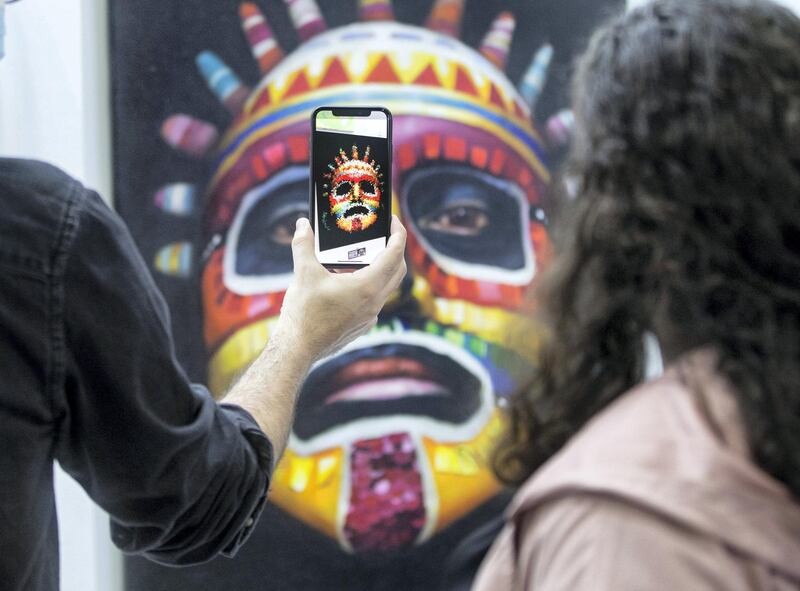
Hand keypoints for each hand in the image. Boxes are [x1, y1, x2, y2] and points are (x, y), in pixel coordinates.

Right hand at [277, 215, 406, 361]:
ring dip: (380, 269)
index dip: (398, 234)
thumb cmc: (304, 314)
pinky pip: (373, 302)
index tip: (394, 221)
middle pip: (397, 270)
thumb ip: (304, 244)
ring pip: (385, 287)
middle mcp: (374, 302)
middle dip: (394, 250)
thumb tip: (302, 224)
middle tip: (384, 236)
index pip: (394, 254)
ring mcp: (370, 316)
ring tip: (358, 257)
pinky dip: (368, 287)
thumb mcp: (303, 273)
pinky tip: (346, 283)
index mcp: (367, 286)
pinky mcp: (362, 326)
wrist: (298, 349)